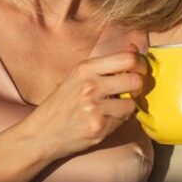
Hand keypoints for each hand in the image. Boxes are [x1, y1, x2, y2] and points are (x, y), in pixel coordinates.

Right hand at [25, 44, 145, 159]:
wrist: (42, 133)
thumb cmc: (62, 104)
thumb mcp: (79, 76)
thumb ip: (107, 64)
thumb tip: (134, 48)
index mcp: (85, 68)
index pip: (127, 58)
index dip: (139, 65)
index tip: (138, 71)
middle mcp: (90, 85)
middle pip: (134, 80)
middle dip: (137, 87)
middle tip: (129, 92)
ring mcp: (94, 107)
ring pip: (131, 103)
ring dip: (126, 107)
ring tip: (112, 108)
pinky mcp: (98, 127)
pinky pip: (122, 121)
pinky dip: (117, 121)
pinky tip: (104, 120)